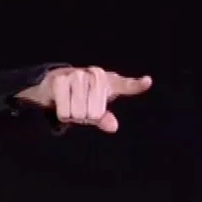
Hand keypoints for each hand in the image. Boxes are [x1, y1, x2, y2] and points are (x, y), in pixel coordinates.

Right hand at [16, 66, 152, 132]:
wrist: (54, 85)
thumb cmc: (81, 99)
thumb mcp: (95, 110)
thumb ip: (105, 118)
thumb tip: (113, 127)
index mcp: (110, 81)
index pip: (126, 85)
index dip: (136, 85)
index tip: (147, 81)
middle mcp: (95, 74)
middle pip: (95, 113)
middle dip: (86, 116)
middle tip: (81, 108)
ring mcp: (77, 74)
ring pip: (79, 113)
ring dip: (73, 115)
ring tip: (71, 104)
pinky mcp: (60, 79)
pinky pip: (65, 111)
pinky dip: (63, 114)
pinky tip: (62, 103)